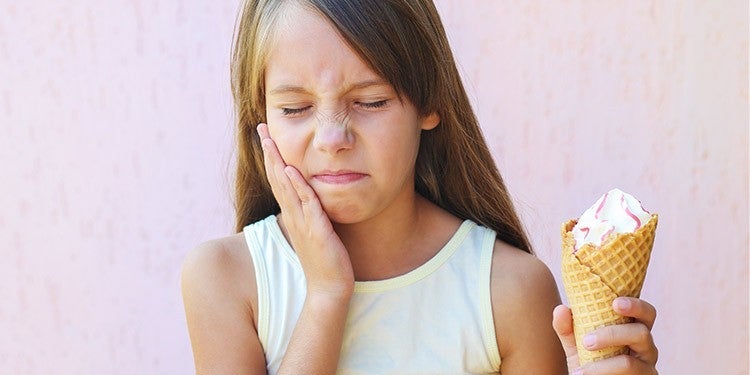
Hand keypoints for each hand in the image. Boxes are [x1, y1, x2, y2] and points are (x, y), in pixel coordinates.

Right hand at [257, 123, 354, 296]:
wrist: (329, 289)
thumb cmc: (324, 261)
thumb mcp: (314, 231)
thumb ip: (310, 212)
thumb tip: (311, 195)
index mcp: (293, 214)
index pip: (279, 180)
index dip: (272, 157)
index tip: (267, 134)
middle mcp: (294, 216)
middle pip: (277, 178)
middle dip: (270, 151)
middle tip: (261, 127)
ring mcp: (303, 223)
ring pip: (287, 188)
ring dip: (278, 163)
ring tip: (270, 141)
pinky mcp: (317, 232)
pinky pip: (307, 205)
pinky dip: (299, 187)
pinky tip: (292, 171)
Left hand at [552, 297, 658, 373]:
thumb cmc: (588, 358)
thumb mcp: (576, 343)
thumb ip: (568, 327)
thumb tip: (561, 309)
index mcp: (633, 328)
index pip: (645, 312)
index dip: (636, 305)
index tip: (615, 304)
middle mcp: (645, 346)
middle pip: (642, 333)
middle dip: (613, 335)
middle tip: (587, 340)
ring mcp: (646, 367)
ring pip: (630, 363)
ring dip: (603, 365)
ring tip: (581, 370)